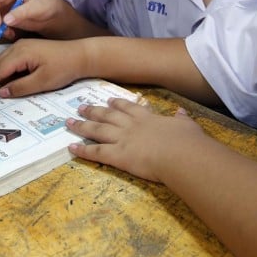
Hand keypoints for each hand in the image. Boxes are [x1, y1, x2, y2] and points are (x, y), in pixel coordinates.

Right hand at [0, 0, 80, 39]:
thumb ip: (23, 12)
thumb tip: (6, 20)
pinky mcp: (3, 18)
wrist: (54, 15)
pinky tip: (12, 34)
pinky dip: (0, 32)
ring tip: (11, 34)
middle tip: (3, 32)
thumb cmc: (49, 5)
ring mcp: (2, 8)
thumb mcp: (39, 8)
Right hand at [0, 38, 86, 97]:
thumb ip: (20, 87)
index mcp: (20, 53)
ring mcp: (23, 45)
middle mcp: (19, 46)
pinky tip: (5, 79)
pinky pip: (11, 59)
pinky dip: (5, 69)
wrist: (81, 55)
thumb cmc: (63, 68)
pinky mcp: (28, 47)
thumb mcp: (42, 82)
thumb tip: (1, 92)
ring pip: (3, 61)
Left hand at [66, 98, 206, 182]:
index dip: (117, 104)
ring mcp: (122, 139)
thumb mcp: (187, 125)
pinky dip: (82, 150)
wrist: (180, 154)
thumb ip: (181, 119)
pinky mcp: (118, 155)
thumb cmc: (187, 141)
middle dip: (93, 111)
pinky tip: (71, 147)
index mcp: (147, 118)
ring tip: (69, 122)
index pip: (128, 108)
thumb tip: (181, 112)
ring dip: (82, 125)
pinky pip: (96, 152)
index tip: (109, 100)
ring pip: (97, 130)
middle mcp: (131, 126)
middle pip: (108, 116)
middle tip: (81, 107)